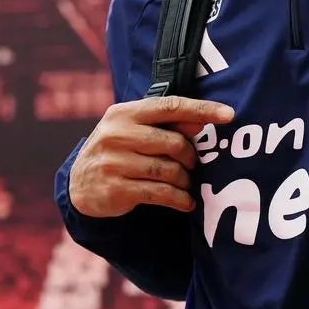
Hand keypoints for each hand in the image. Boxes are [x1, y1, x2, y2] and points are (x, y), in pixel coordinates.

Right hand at [70, 95, 234, 217]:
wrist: (79, 184)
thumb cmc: (116, 151)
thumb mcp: (132, 130)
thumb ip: (163, 125)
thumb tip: (199, 124)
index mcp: (123, 113)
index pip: (170, 106)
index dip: (202, 110)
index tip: (229, 114)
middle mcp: (117, 135)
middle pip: (173, 142)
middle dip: (190, 156)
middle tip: (192, 165)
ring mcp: (114, 163)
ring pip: (168, 170)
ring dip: (185, 180)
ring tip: (186, 184)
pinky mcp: (116, 189)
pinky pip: (160, 193)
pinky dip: (179, 199)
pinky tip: (185, 202)